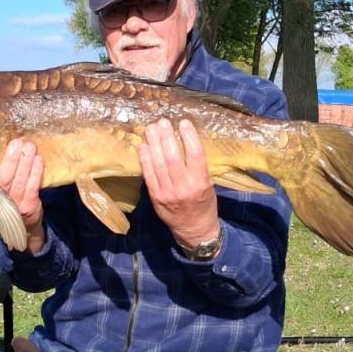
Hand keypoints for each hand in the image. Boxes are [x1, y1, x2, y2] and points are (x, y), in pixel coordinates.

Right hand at [0, 139, 45, 252]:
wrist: (24, 225)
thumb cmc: (6, 199)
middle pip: (3, 180)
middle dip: (10, 160)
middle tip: (16, 143)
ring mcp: (14, 206)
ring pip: (19, 181)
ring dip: (25, 162)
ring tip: (29, 146)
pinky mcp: (29, 206)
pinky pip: (32, 187)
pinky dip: (35, 172)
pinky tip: (38, 160)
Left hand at [137, 118, 219, 247]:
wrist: (194, 230)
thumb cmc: (204, 204)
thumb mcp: (208, 185)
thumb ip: (198, 167)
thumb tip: (185, 141)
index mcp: (200, 183)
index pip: (195, 155)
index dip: (189, 136)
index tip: (184, 122)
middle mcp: (183, 187)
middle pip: (172, 157)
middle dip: (166, 136)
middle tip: (162, 121)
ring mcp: (166, 193)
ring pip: (158, 163)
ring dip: (153, 143)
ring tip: (151, 128)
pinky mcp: (155, 196)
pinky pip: (148, 174)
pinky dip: (144, 158)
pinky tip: (143, 146)